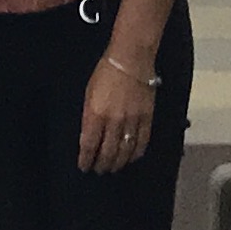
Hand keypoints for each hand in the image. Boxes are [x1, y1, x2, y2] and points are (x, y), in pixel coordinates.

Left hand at [77, 47, 156, 175]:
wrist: (131, 59)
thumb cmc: (105, 72)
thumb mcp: (88, 92)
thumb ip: (88, 116)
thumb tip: (87, 136)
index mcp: (96, 114)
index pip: (89, 145)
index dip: (86, 159)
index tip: (84, 166)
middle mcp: (113, 121)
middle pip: (107, 152)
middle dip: (101, 164)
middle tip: (99, 170)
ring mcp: (131, 121)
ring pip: (124, 151)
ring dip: (118, 163)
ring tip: (113, 168)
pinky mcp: (146, 119)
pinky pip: (142, 143)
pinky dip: (136, 154)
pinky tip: (131, 158)